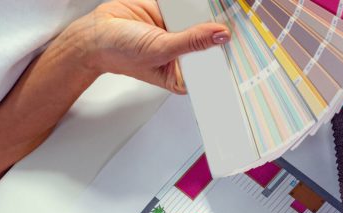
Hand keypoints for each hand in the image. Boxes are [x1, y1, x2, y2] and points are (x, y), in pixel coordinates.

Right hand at [71, 0, 230, 93]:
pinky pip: (189, 5)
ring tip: (221, 7)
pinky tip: (199, 3)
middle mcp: (183, 53)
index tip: (243, 50)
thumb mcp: (160, 50)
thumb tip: (219, 35)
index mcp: (181, 74)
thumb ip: (191, 42)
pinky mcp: (173, 12)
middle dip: (220, 32)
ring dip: (207, 12)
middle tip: (236, 24)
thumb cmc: (122, 52)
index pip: (211, 68)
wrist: (98, 31)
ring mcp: (179, 31)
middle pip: (211, 41)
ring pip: (202, 19)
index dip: (226, 58)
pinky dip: (193, 3)